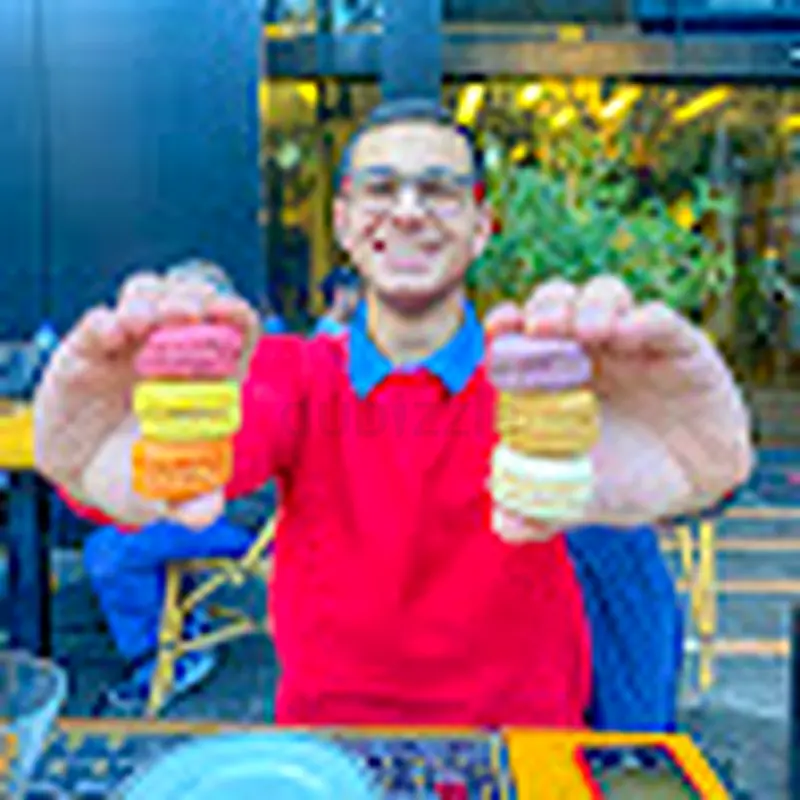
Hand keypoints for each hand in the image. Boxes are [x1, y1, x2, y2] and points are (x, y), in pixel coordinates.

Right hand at [34, 270, 259, 522]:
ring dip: (150, 303)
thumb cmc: (141, 474)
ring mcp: (131, 345)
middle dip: (192, 298)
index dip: (235, 317)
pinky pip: (100, 322)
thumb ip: (190, 503)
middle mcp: (172, 352)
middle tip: (187, 313)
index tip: (226, 313)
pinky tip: (110, 334)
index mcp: (207, 378)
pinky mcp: (90, 348)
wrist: (83, 475)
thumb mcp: (166, 493)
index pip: (234, 334)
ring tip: (144, 323)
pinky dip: (106, 321)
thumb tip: (207, 513)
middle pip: (191, 303)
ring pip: (147, 298)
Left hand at [485, 276, 752, 532]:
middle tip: (542, 327)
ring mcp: (631, 342)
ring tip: (588, 331)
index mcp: (551, 376)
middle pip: (558, 302)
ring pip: (604, 296)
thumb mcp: (579, 499)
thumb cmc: (622, 481)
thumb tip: (506, 524)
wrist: (691, 487)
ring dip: (590, 305)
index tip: (499, 327)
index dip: (507, 323)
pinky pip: (661, 320)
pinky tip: (630, 332)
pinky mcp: (678, 346)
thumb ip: (541, 510)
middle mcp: (586, 349)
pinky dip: (644, 319)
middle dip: (546, 306)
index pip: (520, 334)